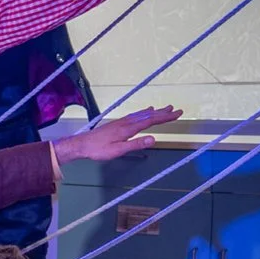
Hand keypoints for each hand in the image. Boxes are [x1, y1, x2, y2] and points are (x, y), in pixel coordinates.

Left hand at [50, 105, 182, 167]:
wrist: (82, 144)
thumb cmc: (98, 150)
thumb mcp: (118, 150)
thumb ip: (136, 144)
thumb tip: (154, 139)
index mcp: (129, 128)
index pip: (151, 120)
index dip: (165, 117)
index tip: (178, 113)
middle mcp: (127, 122)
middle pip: (148, 115)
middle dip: (164, 113)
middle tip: (177, 110)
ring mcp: (122, 121)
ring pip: (142, 114)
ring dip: (155, 111)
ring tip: (166, 108)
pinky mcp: (118, 123)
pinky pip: (135, 115)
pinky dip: (144, 112)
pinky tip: (146, 111)